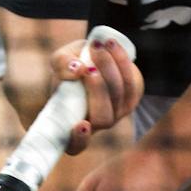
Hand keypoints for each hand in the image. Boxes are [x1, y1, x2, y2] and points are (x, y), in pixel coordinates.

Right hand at [49, 34, 143, 155]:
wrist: (90, 58)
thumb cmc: (69, 67)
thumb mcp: (59, 62)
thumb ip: (61, 65)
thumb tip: (76, 69)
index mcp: (71, 124)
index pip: (74, 146)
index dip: (78, 139)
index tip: (81, 124)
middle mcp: (96, 124)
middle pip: (103, 117)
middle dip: (97, 90)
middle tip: (87, 68)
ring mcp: (116, 113)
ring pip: (118, 96)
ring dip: (108, 69)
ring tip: (96, 47)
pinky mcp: (131, 98)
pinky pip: (131, 82)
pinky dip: (120, 61)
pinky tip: (109, 44)